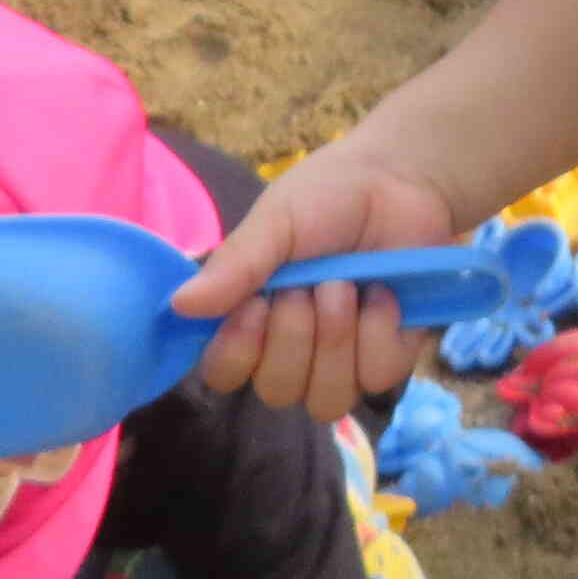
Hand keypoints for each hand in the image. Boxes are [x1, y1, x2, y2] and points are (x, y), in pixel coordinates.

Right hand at [172, 141, 469, 422]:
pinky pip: (376, 377)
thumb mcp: (276, 220)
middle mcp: (293, 349)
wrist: (399, 179)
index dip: (237, 352)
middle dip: (295, 336)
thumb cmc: (328, 197)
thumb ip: (235, 265)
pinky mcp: (388, 356)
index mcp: (253, 318)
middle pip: (277, 392)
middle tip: (310, 284)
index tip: (256, 306)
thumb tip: (178, 306)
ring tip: (345, 286)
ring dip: (335, 339)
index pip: (224, 373)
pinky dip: (378, 331)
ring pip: (326, 399)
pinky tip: (383, 295)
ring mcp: (343, 359)